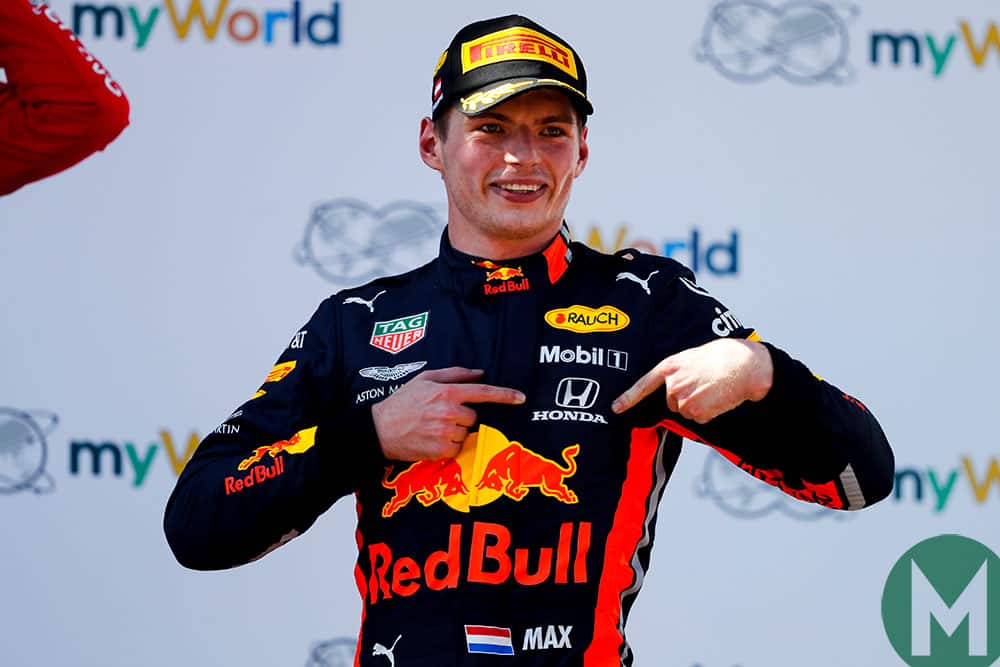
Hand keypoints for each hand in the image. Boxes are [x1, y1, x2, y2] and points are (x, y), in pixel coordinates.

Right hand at [371, 367, 525, 460]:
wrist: (379, 430)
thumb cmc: (402, 402)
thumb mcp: (424, 379)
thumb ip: (454, 374)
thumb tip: (479, 373)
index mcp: (446, 392)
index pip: (482, 393)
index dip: (504, 395)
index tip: (520, 397)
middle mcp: (449, 412)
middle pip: (473, 417)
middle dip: (462, 416)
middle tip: (439, 416)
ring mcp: (446, 433)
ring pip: (465, 433)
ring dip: (454, 432)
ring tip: (432, 428)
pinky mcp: (442, 450)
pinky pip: (457, 448)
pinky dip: (449, 445)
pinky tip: (431, 439)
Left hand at [611, 339, 772, 423]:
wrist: (743, 364)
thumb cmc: (721, 357)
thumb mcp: (692, 358)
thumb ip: (678, 372)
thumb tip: (673, 388)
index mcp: (670, 367)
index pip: (644, 385)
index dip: (628, 398)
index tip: (615, 409)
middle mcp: (672, 384)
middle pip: (671, 402)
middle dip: (686, 397)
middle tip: (704, 384)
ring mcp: (683, 399)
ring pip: (685, 411)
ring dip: (698, 405)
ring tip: (712, 389)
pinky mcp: (696, 412)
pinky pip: (699, 418)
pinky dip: (709, 412)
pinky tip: (718, 397)